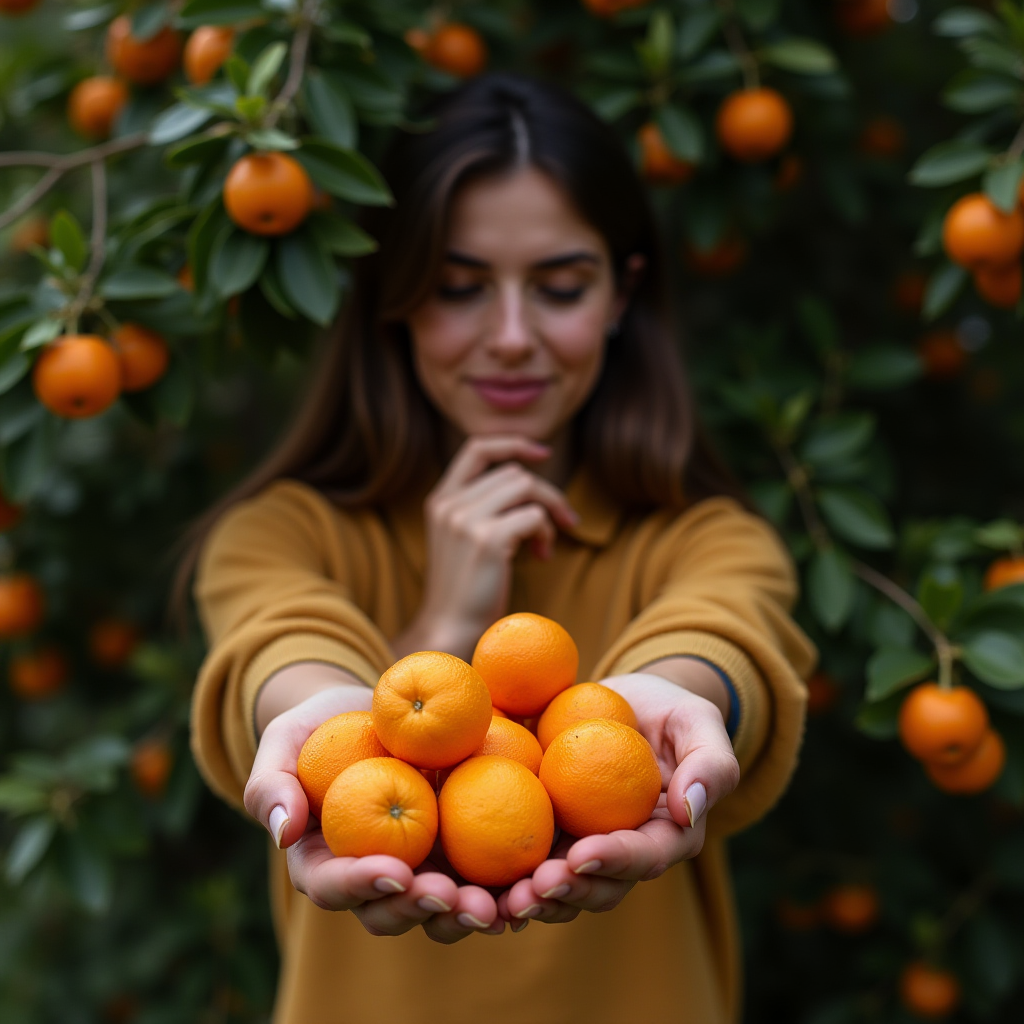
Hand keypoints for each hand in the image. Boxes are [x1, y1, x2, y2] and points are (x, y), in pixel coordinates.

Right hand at [244, 685, 507, 942]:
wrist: (362, 712)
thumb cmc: (313, 728)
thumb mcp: (283, 742)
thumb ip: (271, 784)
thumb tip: (282, 831)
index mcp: (323, 862)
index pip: (335, 886)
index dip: (362, 885)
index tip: (394, 870)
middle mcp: (371, 878)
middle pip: (391, 911)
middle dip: (422, 911)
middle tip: (450, 897)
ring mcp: (416, 867)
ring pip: (440, 908)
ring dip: (466, 912)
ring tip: (497, 905)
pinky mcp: (455, 849)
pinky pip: (479, 875)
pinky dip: (503, 884)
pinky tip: (532, 879)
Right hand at [396, 434, 578, 660]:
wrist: (449, 630)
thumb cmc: (465, 591)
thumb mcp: (463, 539)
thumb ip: (481, 508)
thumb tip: (528, 483)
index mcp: (440, 500)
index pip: (477, 448)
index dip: (513, 444)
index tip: (543, 453)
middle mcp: (449, 504)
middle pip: (515, 473)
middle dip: (546, 495)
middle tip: (563, 522)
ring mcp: (465, 519)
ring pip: (527, 487)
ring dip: (548, 513)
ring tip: (544, 545)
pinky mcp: (487, 539)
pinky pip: (535, 516)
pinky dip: (547, 533)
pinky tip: (541, 557)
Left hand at [502, 672, 740, 924]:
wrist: (627, 704)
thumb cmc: (670, 712)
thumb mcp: (699, 722)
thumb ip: (709, 763)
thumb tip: (688, 809)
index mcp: (667, 835)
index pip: (646, 857)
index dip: (616, 860)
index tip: (584, 854)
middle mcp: (623, 853)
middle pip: (600, 888)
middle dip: (569, 893)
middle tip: (537, 886)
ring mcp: (583, 847)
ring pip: (561, 888)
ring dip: (533, 898)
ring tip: (505, 897)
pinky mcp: (548, 834)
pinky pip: (525, 860)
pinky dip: (503, 876)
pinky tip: (472, 880)